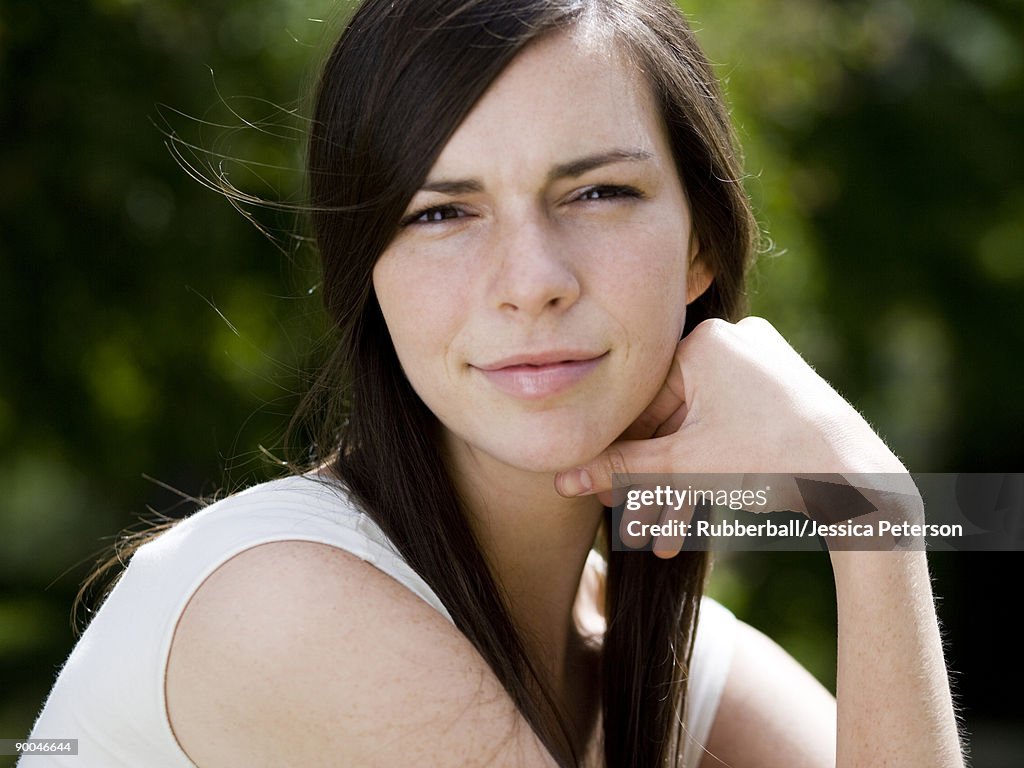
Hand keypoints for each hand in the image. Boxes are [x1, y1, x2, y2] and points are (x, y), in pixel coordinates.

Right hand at [554, 317, 918, 552]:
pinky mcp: (781, 391)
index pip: (641, 401)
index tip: (604, 497)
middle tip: (635, 527)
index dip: (618, 456)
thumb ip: (619, 470)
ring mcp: (761, 365)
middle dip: (654, 484)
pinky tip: (700, 515)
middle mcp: (733, 341)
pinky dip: (713, 468)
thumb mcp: (684, 467)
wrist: (860, 480)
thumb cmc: (770, 461)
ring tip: (670, 540)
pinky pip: (729, 427)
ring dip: (682, 488)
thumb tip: (561, 479)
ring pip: (699, 432)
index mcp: (704, 340)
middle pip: (670, 422)